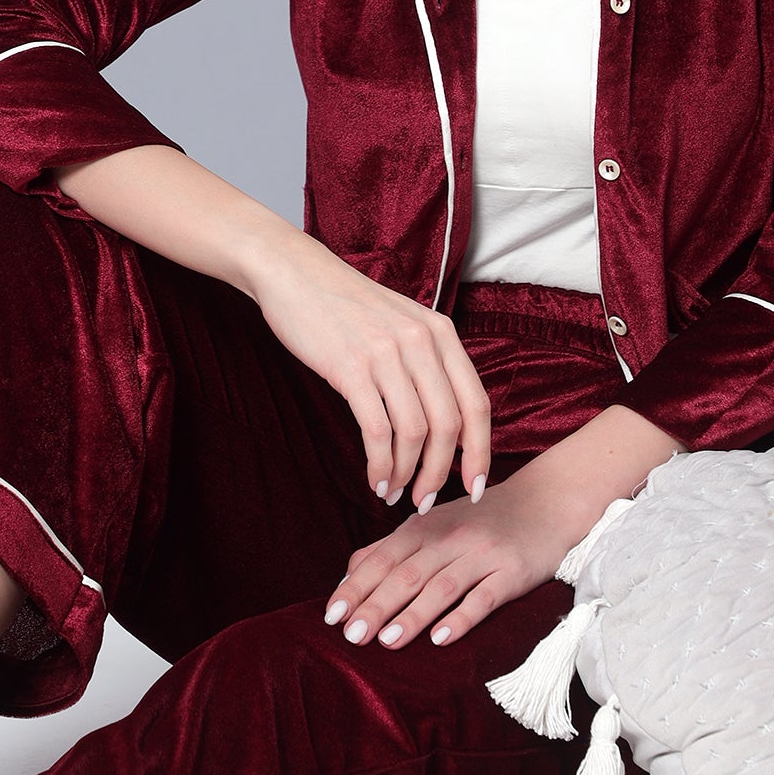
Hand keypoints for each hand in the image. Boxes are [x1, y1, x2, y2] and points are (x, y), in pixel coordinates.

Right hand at [245, 231, 490, 512]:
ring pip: (415, 433)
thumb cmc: (345, 306)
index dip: (480, 453)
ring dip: (406, 474)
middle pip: (450, 426)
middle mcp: (422, 342)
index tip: (474, 488)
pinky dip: (380, 464)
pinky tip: (374, 479)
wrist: (294, 273)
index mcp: (441, 333)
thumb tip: (444, 426)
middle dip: (441, 474)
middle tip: (425, 501)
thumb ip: (427, 362)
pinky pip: (377, 430)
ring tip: (393, 493)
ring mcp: (387, 354)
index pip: (477, 404)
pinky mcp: (351, 367)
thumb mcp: (402, 323)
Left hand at [322, 461, 597, 648]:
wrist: (545, 502)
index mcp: (425, 526)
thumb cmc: (481, 520)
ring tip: (386, 641)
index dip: (356, 586)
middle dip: (376, 604)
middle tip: (350, 635)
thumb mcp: (434, 524)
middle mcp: (451, 537)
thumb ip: (393, 547)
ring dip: (412, 614)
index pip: (383, 558)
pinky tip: (441, 638)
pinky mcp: (512, 573)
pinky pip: (485, 597)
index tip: (331, 615)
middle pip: (407, 573)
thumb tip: (349, 574)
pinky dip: (461, 617)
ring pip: (442, 586)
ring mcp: (483, 554)